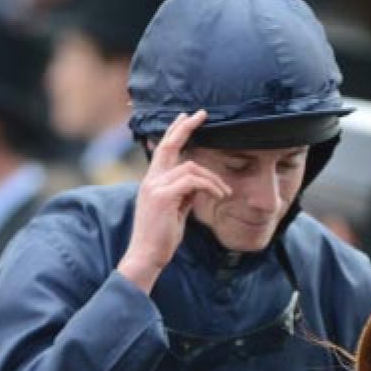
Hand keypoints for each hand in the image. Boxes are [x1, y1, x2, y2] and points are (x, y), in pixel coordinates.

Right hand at [118, 111, 229, 291]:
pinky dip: (210, 186)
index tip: (186, 117)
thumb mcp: (175, 211)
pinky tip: (220, 195)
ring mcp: (155, 186)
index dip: (175, 132)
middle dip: (185, 127)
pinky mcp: (163, 196)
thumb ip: (184, 194)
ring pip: (190, 167)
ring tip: (225, 192)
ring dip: (213, 178)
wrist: (146, 256)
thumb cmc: (161, 238)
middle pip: (169, 145)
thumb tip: (199, 185)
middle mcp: (151, 180)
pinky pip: (193, 181)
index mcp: (152, 182)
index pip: (163, 150)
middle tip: (201, 114)